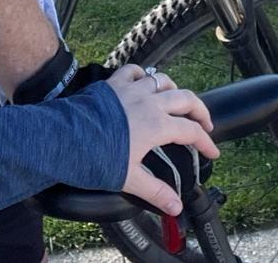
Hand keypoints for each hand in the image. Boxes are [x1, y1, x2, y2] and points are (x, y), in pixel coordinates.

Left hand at [106, 64, 218, 215]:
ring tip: (177, 102)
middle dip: (200, 111)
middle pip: (185, 98)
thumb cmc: (96, 158)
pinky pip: (134, 71)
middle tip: (205, 124)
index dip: (205, 142)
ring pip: (162, 80)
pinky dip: (144, 75)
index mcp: (157, 125)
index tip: (213, 152)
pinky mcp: (113, 83)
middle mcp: (149, 101)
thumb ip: (156, 192)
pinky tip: (144, 82)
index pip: (191, 131)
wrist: (65, 137)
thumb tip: (176, 208)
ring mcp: (131, 89)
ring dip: (174, 90)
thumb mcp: (129, 178)